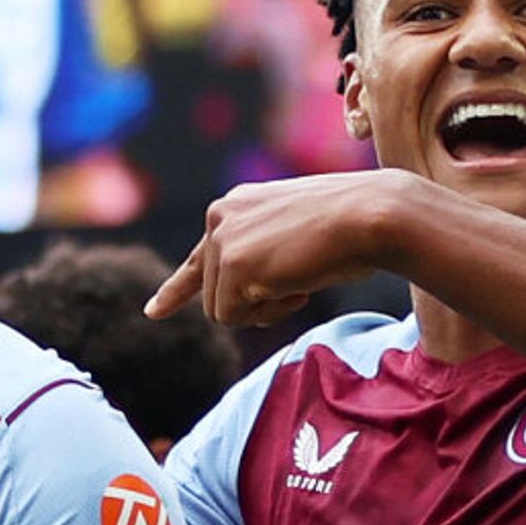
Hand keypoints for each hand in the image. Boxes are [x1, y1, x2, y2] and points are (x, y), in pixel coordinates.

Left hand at [147, 173, 398, 325]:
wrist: (371, 215)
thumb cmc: (352, 228)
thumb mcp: (295, 236)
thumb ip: (262, 259)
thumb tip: (238, 299)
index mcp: (234, 206)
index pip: (201, 257)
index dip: (178, 289)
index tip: (154, 311)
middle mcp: (218, 218)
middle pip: (217, 295)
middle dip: (256, 303)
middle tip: (299, 280)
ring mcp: (222, 241)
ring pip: (222, 311)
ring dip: (262, 310)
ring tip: (299, 278)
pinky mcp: (231, 266)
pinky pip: (235, 317)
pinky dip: (267, 314)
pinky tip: (296, 284)